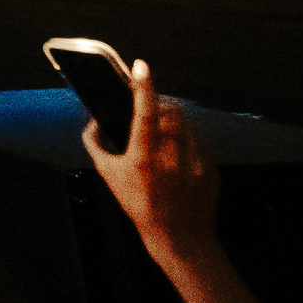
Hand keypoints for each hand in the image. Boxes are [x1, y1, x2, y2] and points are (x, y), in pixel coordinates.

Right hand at [86, 58, 219, 265]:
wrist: (178, 236)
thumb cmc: (140, 206)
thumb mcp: (109, 176)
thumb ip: (96, 145)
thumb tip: (92, 124)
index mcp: (144, 154)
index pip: (145, 110)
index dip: (143, 85)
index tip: (140, 67)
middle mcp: (172, 153)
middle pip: (172, 109)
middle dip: (160, 104)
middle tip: (151, 112)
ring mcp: (195, 159)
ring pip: (186, 124)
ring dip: (174, 124)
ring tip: (164, 140)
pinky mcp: (210, 166)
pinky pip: (199, 141)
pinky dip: (187, 141)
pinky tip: (178, 157)